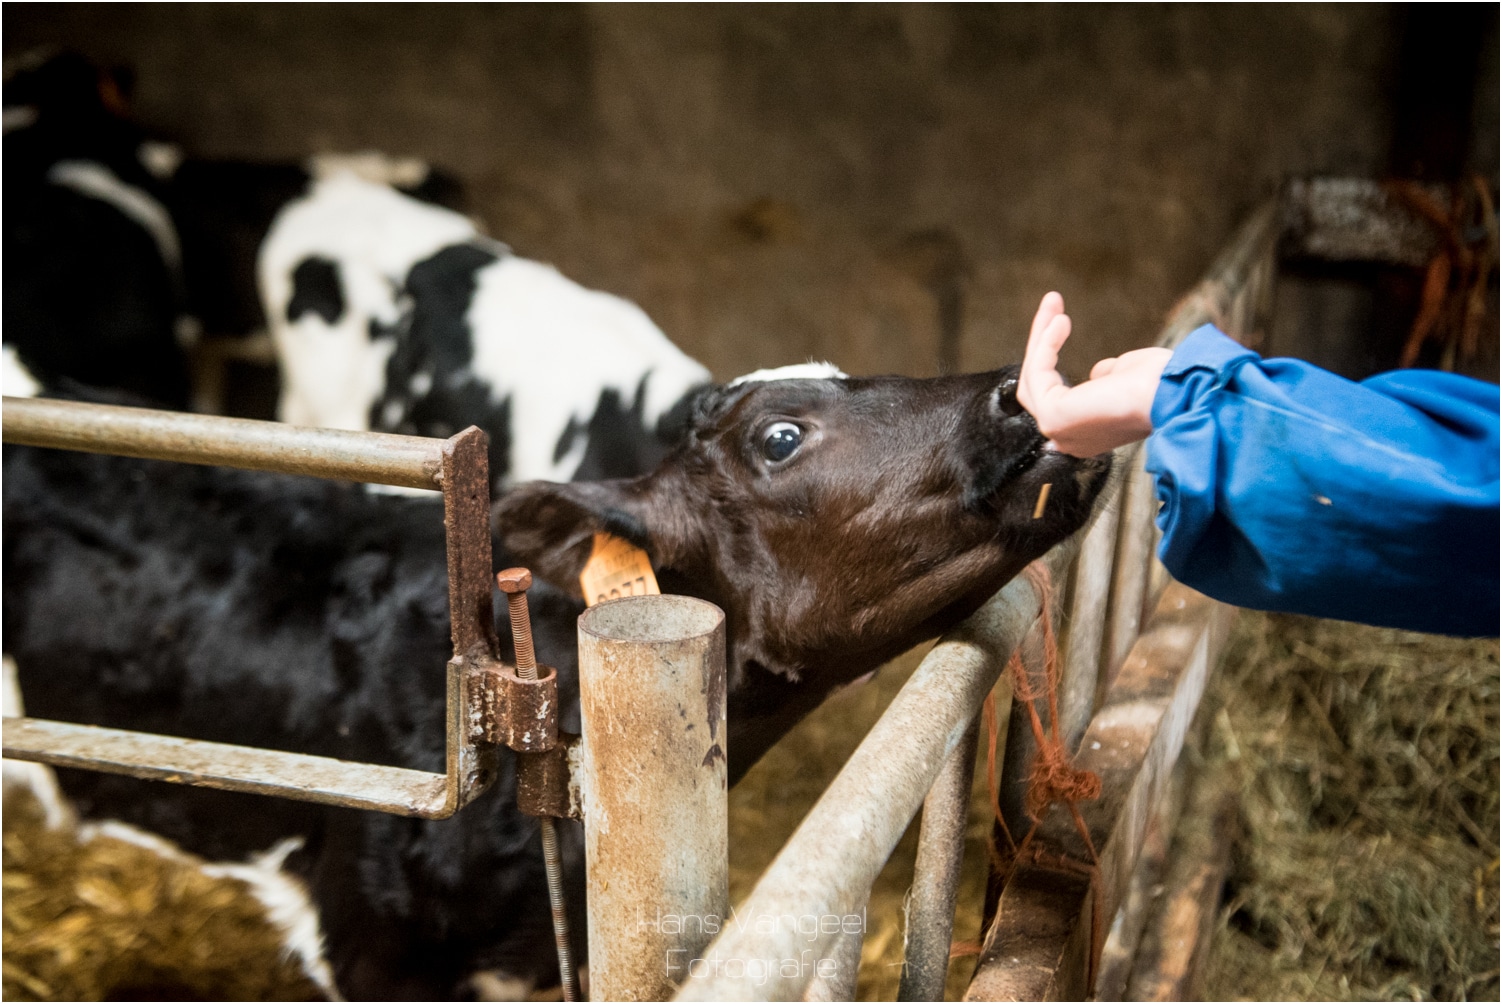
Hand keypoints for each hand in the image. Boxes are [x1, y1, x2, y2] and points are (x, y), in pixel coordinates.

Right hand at [1016, 292, 1170, 456]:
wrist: (1172, 395)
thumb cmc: (1160, 387)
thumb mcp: (1126, 378)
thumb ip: (1106, 379)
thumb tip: (1096, 373)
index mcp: (1085, 434)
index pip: (1053, 395)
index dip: (1052, 356)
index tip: (1061, 321)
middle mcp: (1067, 437)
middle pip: (1037, 386)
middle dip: (1042, 342)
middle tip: (1052, 306)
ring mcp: (1057, 429)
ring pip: (1033, 377)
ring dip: (1041, 336)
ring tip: (1054, 303)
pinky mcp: (1053, 415)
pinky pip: (1038, 372)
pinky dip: (1045, 343)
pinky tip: (1059, 320)